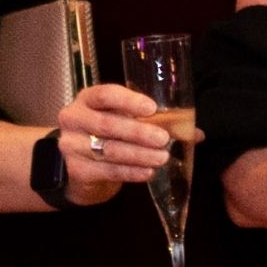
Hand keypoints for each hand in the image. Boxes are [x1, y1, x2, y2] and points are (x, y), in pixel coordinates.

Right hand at [51, 80, 171, 205]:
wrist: (85, 167)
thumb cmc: (113, 136)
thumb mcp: (129, 122)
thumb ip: (159, 123)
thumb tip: (195, 133)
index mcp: (89, 99)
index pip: (105, 94)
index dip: (128, 100)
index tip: (151, 108)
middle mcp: (74, 118)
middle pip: (106, 124)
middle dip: (138, 132)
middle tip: (163, 139)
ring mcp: (71, 144)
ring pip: (108, 150)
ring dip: (139, 155)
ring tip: (162, 158)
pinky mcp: (76, 169)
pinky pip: (107, 170)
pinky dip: (131, 172)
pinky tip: (148, 172)